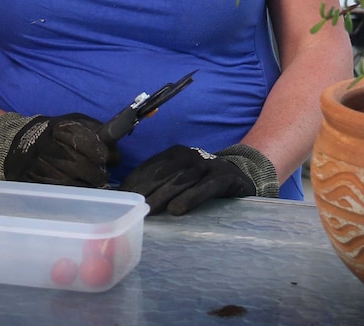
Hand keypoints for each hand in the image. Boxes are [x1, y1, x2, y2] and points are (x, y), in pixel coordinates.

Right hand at [0, 112, 117, 186]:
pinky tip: (80, 190)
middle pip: (81, 165)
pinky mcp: (32, 180)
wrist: (14, 142)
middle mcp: (48, 145)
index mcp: (59, 128)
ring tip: (94, 184)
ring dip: (87, 185)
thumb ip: (93, 130)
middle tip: (104, 176)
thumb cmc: (50, 132)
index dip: (104, 154)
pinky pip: (58, 191)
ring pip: (71, 181)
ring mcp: (39, 165)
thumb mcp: (70, 121)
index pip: (88, 142)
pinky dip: (73, 192)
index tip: (112, 159)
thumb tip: (115, 150)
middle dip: (98, 173)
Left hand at [120, 144, 278, 214]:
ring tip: (149, 211)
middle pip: (162, 173)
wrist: (242, 175)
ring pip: (181, 180)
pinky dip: (190, 198)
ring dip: (163, 195)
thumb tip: (131, 199)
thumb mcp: (181, 178)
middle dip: (145, 190)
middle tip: (131, 209)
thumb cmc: (203, 181)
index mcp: (175, 153)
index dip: (135, 182)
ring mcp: (207, 165)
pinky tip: (177, 211)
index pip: (150, 167)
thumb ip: (161, 183)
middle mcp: (189, 155)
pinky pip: (205, 188)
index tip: (122, 199)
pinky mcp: (224, 178)